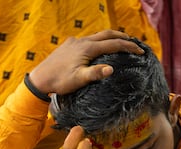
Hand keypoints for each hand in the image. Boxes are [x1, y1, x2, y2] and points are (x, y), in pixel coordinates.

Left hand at [28, 30, 144, 95]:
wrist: (39, 79)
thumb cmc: (59, 82)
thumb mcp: (79, 80)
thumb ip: (95, 74)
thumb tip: (111, 69)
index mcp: (88, 48)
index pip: (113, 44)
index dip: (129, 47)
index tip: (141, 52)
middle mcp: (82, 41)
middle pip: (107, 34)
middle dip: (122, 37)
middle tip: (134, 43)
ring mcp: (74, 42)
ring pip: (96, 36)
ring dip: (109, 38)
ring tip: (118, 43)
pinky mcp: (68, 45)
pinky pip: (87, 40)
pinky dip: (97, 41)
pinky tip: (97, 48)